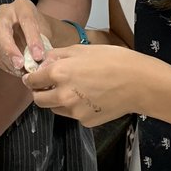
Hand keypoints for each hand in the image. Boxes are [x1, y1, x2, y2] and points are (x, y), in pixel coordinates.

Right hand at [0, 0, 50, 75]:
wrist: (32, 29)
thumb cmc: (41, 28)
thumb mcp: (46, 30)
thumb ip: (43, 42)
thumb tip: (43, 61)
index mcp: (22, 6)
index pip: (26, 21)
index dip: (32, 39)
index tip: (38, 56)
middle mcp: (5, 14)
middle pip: (2, 31)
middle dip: (10, 50)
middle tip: (20, 64)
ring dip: (9, 62)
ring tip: (22, 72)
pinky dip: (7, 66)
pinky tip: (17, 72)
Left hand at [25, 42, 152, 125]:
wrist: (139, 83)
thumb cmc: (113, 60)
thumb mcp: (82, 49)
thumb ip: (57, 55)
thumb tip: (43, 62)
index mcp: (59, 73)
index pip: (32, 80)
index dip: (31, 78)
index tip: (33, 77)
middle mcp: (63, 95)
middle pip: (38, 100)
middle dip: (41, 92)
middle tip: (50, 85)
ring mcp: (74, 111)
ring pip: (55, 109)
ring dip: (57, 101)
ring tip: (75, 89)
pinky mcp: (86, 121)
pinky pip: (73, 115)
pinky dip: (76, 108)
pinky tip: (91, 97)